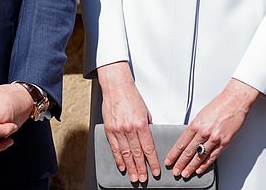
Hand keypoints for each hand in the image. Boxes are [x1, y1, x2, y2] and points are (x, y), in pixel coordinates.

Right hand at [97, 62, 159, 183]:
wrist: (116, 86)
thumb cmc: (131, 96)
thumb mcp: (145, 111)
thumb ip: (146, 126)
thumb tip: (147, 139)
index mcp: (141, 124)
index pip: (148, 148)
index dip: (152, 162)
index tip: (155, 171)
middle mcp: (129, 128)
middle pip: (137, 154)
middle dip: (142, 168)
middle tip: (144, 178)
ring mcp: (118, 130)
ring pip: (126, 154)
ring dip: (131, 167)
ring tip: (134, 177)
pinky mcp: (109, 129)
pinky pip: (114, 148)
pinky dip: (118, 158)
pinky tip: (122, 165)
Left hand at [165, 78, 258, 177]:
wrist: (234, 102)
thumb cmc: (218, 105)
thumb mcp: (201, 115)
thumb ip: (195, 127)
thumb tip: (189, 138)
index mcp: (196, 124)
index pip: (181, 143)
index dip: (174, 154)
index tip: (169, 160)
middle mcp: (203, 132)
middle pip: (188, 152)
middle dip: (180, 163)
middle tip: (175, 171)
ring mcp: (214, 138)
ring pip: (199, 156)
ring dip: (191, 167)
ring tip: (185, 173)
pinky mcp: (224, 142)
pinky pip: (212, 157)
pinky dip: (205, 165)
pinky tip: (199, 169)